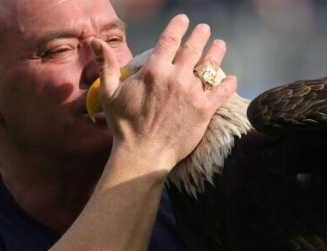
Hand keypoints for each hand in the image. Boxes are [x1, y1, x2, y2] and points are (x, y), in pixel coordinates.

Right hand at [91, 14, 237, 173]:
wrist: (143, 154)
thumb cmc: (124, 126)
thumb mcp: (109, 93)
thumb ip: (107, 65)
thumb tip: (95, 41)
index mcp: (154, 70)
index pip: (170, 39)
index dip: (178, 26)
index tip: (184, 19)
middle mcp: (176, 77)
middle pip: (193, 48)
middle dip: (201, 35)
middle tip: (205, 29)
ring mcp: (193, 93)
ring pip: (210, 66)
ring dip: (217, 52)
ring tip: (220, 45)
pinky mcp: (205, 110)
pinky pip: (222, 92)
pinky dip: (228, 83)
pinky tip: (231, 78)